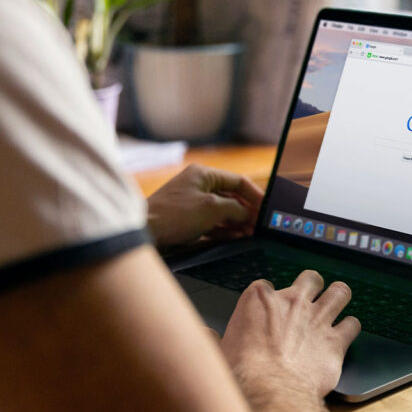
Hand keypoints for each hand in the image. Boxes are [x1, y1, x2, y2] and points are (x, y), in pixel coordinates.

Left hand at [145, 164, 263, 247]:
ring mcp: (193, 203)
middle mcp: (199, 185)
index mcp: (204, 174)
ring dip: (237, 223)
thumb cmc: (174, 214)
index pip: (238, 181)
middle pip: (232, 197)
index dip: (255, 195)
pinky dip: (225, 230)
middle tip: (260, 226)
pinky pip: (212, 223)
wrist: (145, 231)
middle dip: (247, 212)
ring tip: (251, 234)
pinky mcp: (188, 220)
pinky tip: (236, 237)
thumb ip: (236, 209)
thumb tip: (249, 214)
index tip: (266, 209)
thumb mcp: (212, 209)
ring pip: (223, 212)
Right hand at [220, 271, 361, 398]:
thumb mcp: (218, 351)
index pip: (267, 285)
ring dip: (339, 296)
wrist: (270, 391)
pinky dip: (350, 328)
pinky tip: (346, 332)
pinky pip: (353, 324)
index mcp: (259, 299)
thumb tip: (203, 334)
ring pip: (339, 292)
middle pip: (310, 279)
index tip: (268, 310)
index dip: (269, 298)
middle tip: (310, 297)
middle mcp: (292, 302)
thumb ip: (212, 338)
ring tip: (337, 302)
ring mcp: (317, 318)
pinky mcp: (336, 341)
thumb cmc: (243, 373)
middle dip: (312, 286)